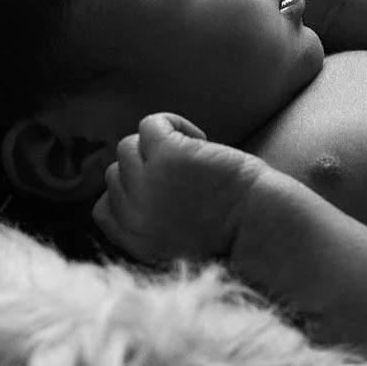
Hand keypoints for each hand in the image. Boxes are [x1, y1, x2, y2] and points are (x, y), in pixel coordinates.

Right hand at [92, 113, 266, 264]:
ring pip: (128, 147)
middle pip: (116, 172)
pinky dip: (173, 123)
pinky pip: (151, 123)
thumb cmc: (233, 232)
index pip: (103, 208)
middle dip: (148, 168)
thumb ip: (149, 221)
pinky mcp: (167, 155)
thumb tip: (140, 181)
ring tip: (196, 157)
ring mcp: (147, 183)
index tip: (161, 189)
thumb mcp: (175, 242)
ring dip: (160, 146)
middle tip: (188, 176)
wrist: (263, 227)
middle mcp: (133, 214)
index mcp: (134, 240)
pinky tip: (200, 139)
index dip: (128, 193)